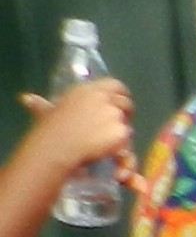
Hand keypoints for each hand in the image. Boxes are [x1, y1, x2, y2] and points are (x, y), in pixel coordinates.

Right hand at [18, 80, 132, 184]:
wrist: (56, 150)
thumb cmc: (49, 132)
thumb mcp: (47, 113)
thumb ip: (42, 105)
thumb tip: (26, 99)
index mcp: (87, 90)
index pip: (115, 85)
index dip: (120, 96)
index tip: (117, 107)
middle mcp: (103, 98)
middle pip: (127, 103)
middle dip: (125, 116)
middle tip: (114, 128)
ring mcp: (113, 113)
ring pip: (127, 123)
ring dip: (121, 133)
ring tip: (105, 142)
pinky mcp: (121, 131)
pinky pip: (127, 139)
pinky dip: (121, 147)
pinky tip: (108, 151)